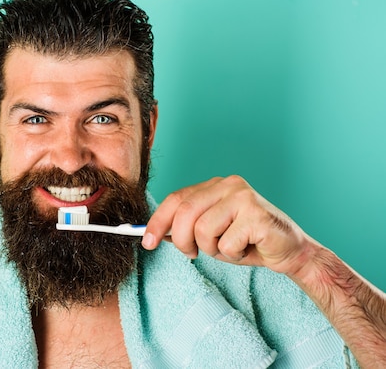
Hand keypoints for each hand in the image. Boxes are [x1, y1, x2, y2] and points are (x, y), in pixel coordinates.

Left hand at [142, 175, 314, 275]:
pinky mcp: (257, 214)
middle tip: (192, 254)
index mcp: (215, 185)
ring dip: (212, 249)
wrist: (291, 252)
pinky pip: (226, 243)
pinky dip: (233, 255)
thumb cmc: (248, 242)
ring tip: (230, 248)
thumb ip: (187, 227)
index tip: (147, 241)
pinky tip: (247, 249)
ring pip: (203, 230)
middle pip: (185, 212)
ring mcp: (244, 197)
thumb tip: (155, 233)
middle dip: (182, 240)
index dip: (158, 221)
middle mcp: (228, 185)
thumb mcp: (211, 233)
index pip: (176, 198)